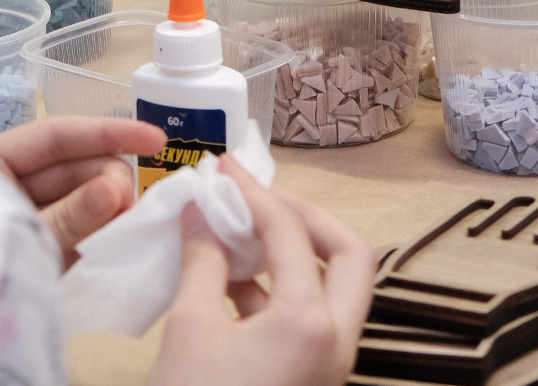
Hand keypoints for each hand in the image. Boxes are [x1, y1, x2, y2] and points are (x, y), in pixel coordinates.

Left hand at [0, 116, 163, 267]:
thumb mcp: (11, 231)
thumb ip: (65, 215)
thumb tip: (117, 190)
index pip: (59, 136)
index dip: (108, 132)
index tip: (154, 139)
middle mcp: (11, 186)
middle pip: (73, 168)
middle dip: (109, 177)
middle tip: (131, 202)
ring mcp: (26, 221)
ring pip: (79, 202)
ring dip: (108, 208)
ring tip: (129, 222)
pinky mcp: (37, 255)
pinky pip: (75, 237)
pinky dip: (98, 236)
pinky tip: (121, 239)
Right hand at [148, 155, 374, 385]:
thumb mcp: (189, 329)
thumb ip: (201, 260)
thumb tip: (202, 212)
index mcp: (310, 324)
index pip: (289, 231)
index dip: (252, 193)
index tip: (222, 171)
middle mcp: (335, 346)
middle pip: (348, 257)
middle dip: (306, 218)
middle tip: (260, 201)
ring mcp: (327, 371)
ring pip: (333, 293)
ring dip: (293, 256)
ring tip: (238, 236)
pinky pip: (310, 324)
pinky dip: (278, 293)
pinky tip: (228, 285)